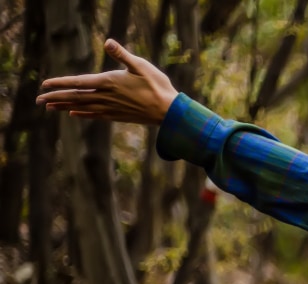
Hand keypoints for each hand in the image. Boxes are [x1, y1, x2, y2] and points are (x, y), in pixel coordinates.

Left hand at [37, 39, 176, 124]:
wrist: (168, 111)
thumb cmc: (157, 86)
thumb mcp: (140, 66)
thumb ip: (122, 54)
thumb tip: (107, 42)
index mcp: (109, 82)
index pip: (78, 83)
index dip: (60, 83)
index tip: (45, 84)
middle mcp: (106, 97)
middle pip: (75, 97)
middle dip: (55, 97)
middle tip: (39, 100)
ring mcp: (111, 108)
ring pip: (82, 107)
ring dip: (64, 106)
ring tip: (50, 107)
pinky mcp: (117, 116)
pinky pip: (94, 115)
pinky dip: (82, 114)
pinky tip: (74, 114)